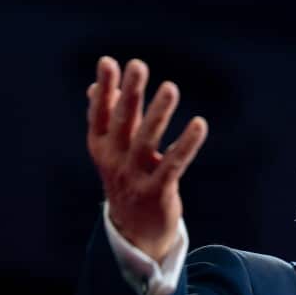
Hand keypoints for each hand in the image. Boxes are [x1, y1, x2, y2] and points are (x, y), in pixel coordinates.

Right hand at [87, 56, 207, 260]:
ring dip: (157, 113)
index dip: (105, 89)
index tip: (108, 62)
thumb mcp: (114, 151)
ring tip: (170, 88)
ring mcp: (134, 178)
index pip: (100, 114)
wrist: (135, 233)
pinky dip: (186, 144)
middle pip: (122, 122)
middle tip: (138, 65)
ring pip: (146, 140)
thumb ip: (110, 118)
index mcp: (101, 148)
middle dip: (130, 92)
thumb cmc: (127, 181)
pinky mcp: (157, 192)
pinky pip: (173, 164)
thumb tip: (96, 87)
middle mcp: (114, 161)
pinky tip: (199, 124)